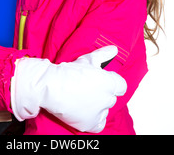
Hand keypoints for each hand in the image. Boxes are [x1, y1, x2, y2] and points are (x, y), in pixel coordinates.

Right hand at [10, 46, 126, 132]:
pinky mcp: (90, 123)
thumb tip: (114, 49)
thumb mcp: (88, 59)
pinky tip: (86, 111)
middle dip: (102, 93)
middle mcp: (107, 99)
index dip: (111, 82)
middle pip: (111, 97)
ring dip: (98, 105)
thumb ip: (103, 55)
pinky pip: (100, 123)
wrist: (51, 86)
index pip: (121, 86)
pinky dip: (95, 118)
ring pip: (104, 109)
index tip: (101, 80)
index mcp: (110, 83)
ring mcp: (99, 112)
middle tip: (88, 87)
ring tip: (83, 98)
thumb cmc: (68, 72)